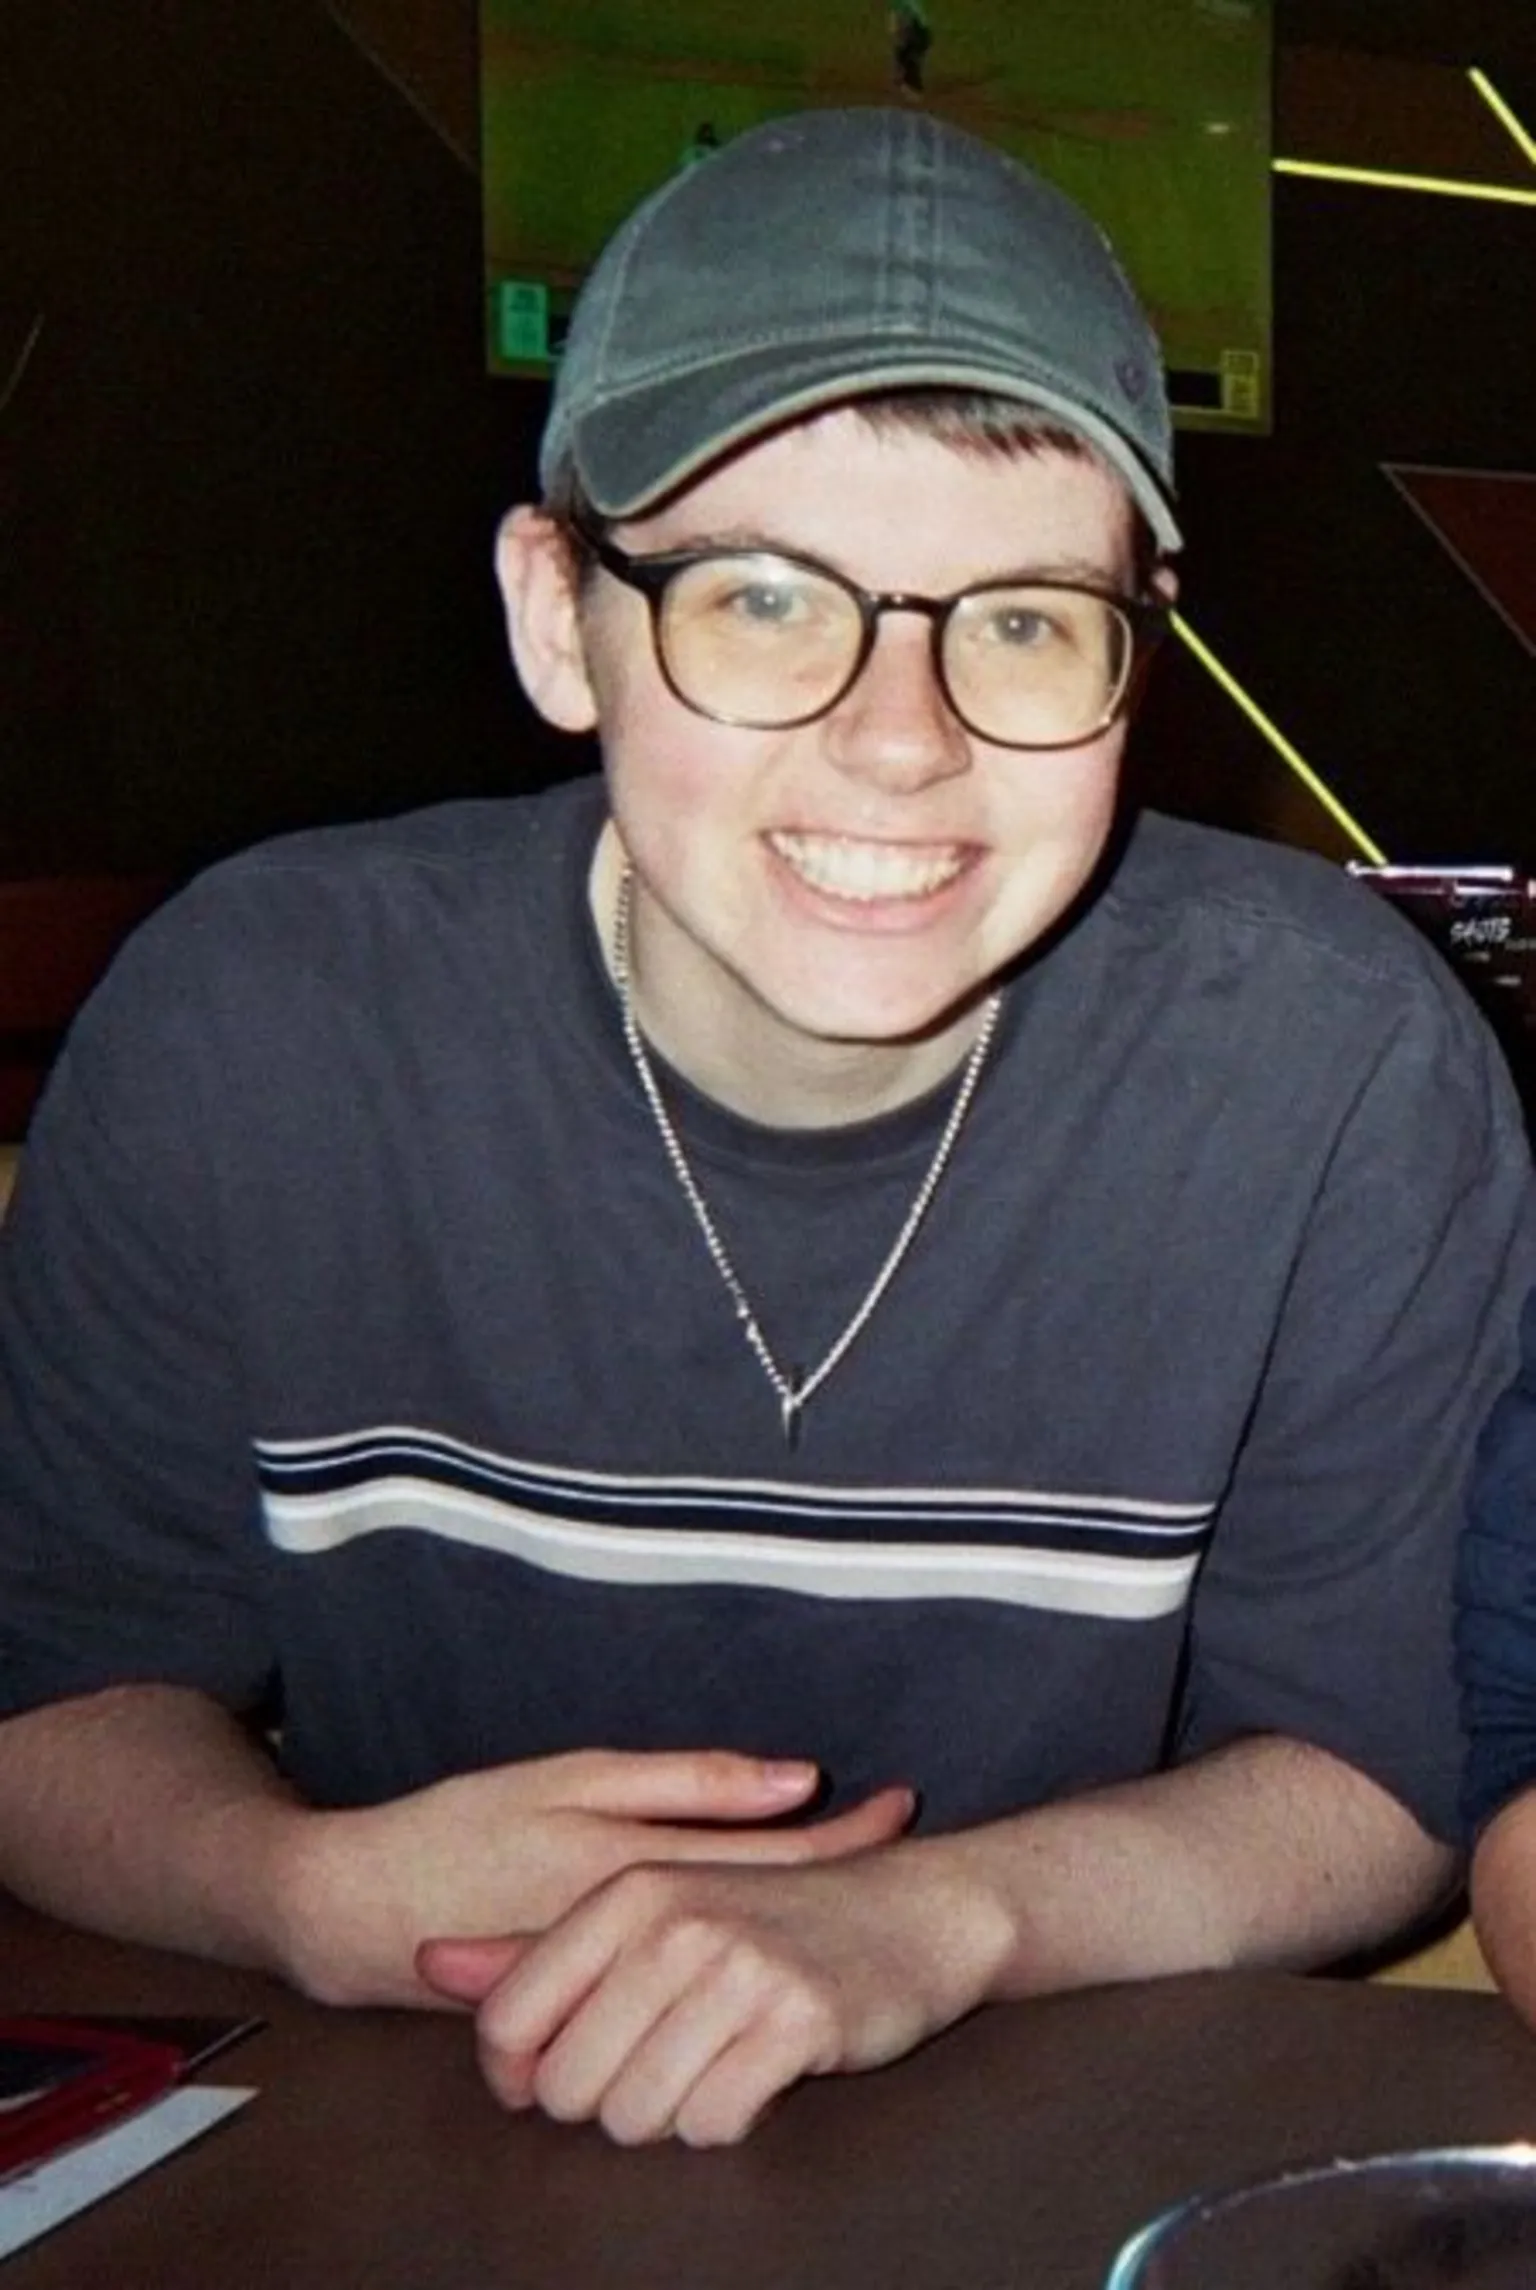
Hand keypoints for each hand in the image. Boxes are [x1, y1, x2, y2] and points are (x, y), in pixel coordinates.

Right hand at [277, 1748, 912, 2007]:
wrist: (361, 1916)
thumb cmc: (463, 1828)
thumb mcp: (571, 1782)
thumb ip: (684, 1785)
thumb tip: (794, 1778)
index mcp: (650, 1870)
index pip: (775, 1856)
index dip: (845, 1835)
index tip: (901, 1804)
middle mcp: (653, 1928)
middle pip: (774, 1904)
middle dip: (843, 1872)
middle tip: (909, 1835)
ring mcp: (630, 1969)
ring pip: (738, 1945)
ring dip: (798, 1909)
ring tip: (864, 1875)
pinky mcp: (602, 1994)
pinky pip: (688, 1971)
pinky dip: (734, 1945)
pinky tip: (767, 1919)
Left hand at [418, 1838, 1006, 2147]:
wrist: (919, 1910)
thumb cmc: (773, 1918)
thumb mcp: (651, 1910)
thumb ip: (536, 1946)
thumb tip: (429, 1962)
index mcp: (626, 1892)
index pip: (509, 2024)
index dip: (521, 2078)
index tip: (559, 2078)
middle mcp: (672, 1922)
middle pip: (570, 2089)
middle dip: (609, 2099)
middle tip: (666, 2061)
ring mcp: (735, 1968)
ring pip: (637, 2117)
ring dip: (672, 2112)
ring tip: (713, 2061)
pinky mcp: (794, 2019)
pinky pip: (713, 2124)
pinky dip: (729, 2117)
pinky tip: (760, 2073)